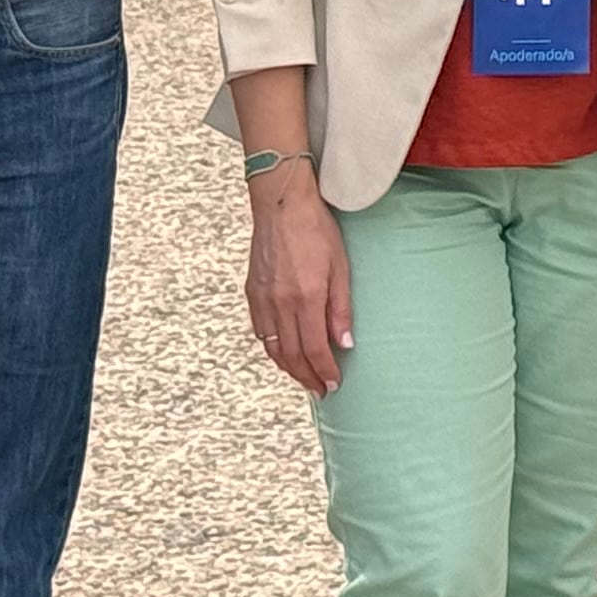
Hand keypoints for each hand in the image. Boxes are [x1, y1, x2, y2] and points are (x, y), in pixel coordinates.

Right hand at [245, 171, 352, 395]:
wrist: (282, 205)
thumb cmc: (316, 231)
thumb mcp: (341, 267)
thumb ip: (341, 308)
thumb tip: (345, 343)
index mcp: (305, 298)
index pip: (314, 348)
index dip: (324, 370)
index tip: (333, 384)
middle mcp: (279, 304)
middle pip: (291, 355)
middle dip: (307, 377)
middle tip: (320, 390)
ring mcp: (262, 300)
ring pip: (273, 347)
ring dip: (288, 368)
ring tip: (304, 377)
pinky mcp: (252, 293)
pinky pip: (261, 331)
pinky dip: (272, 348)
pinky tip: (283, 352)